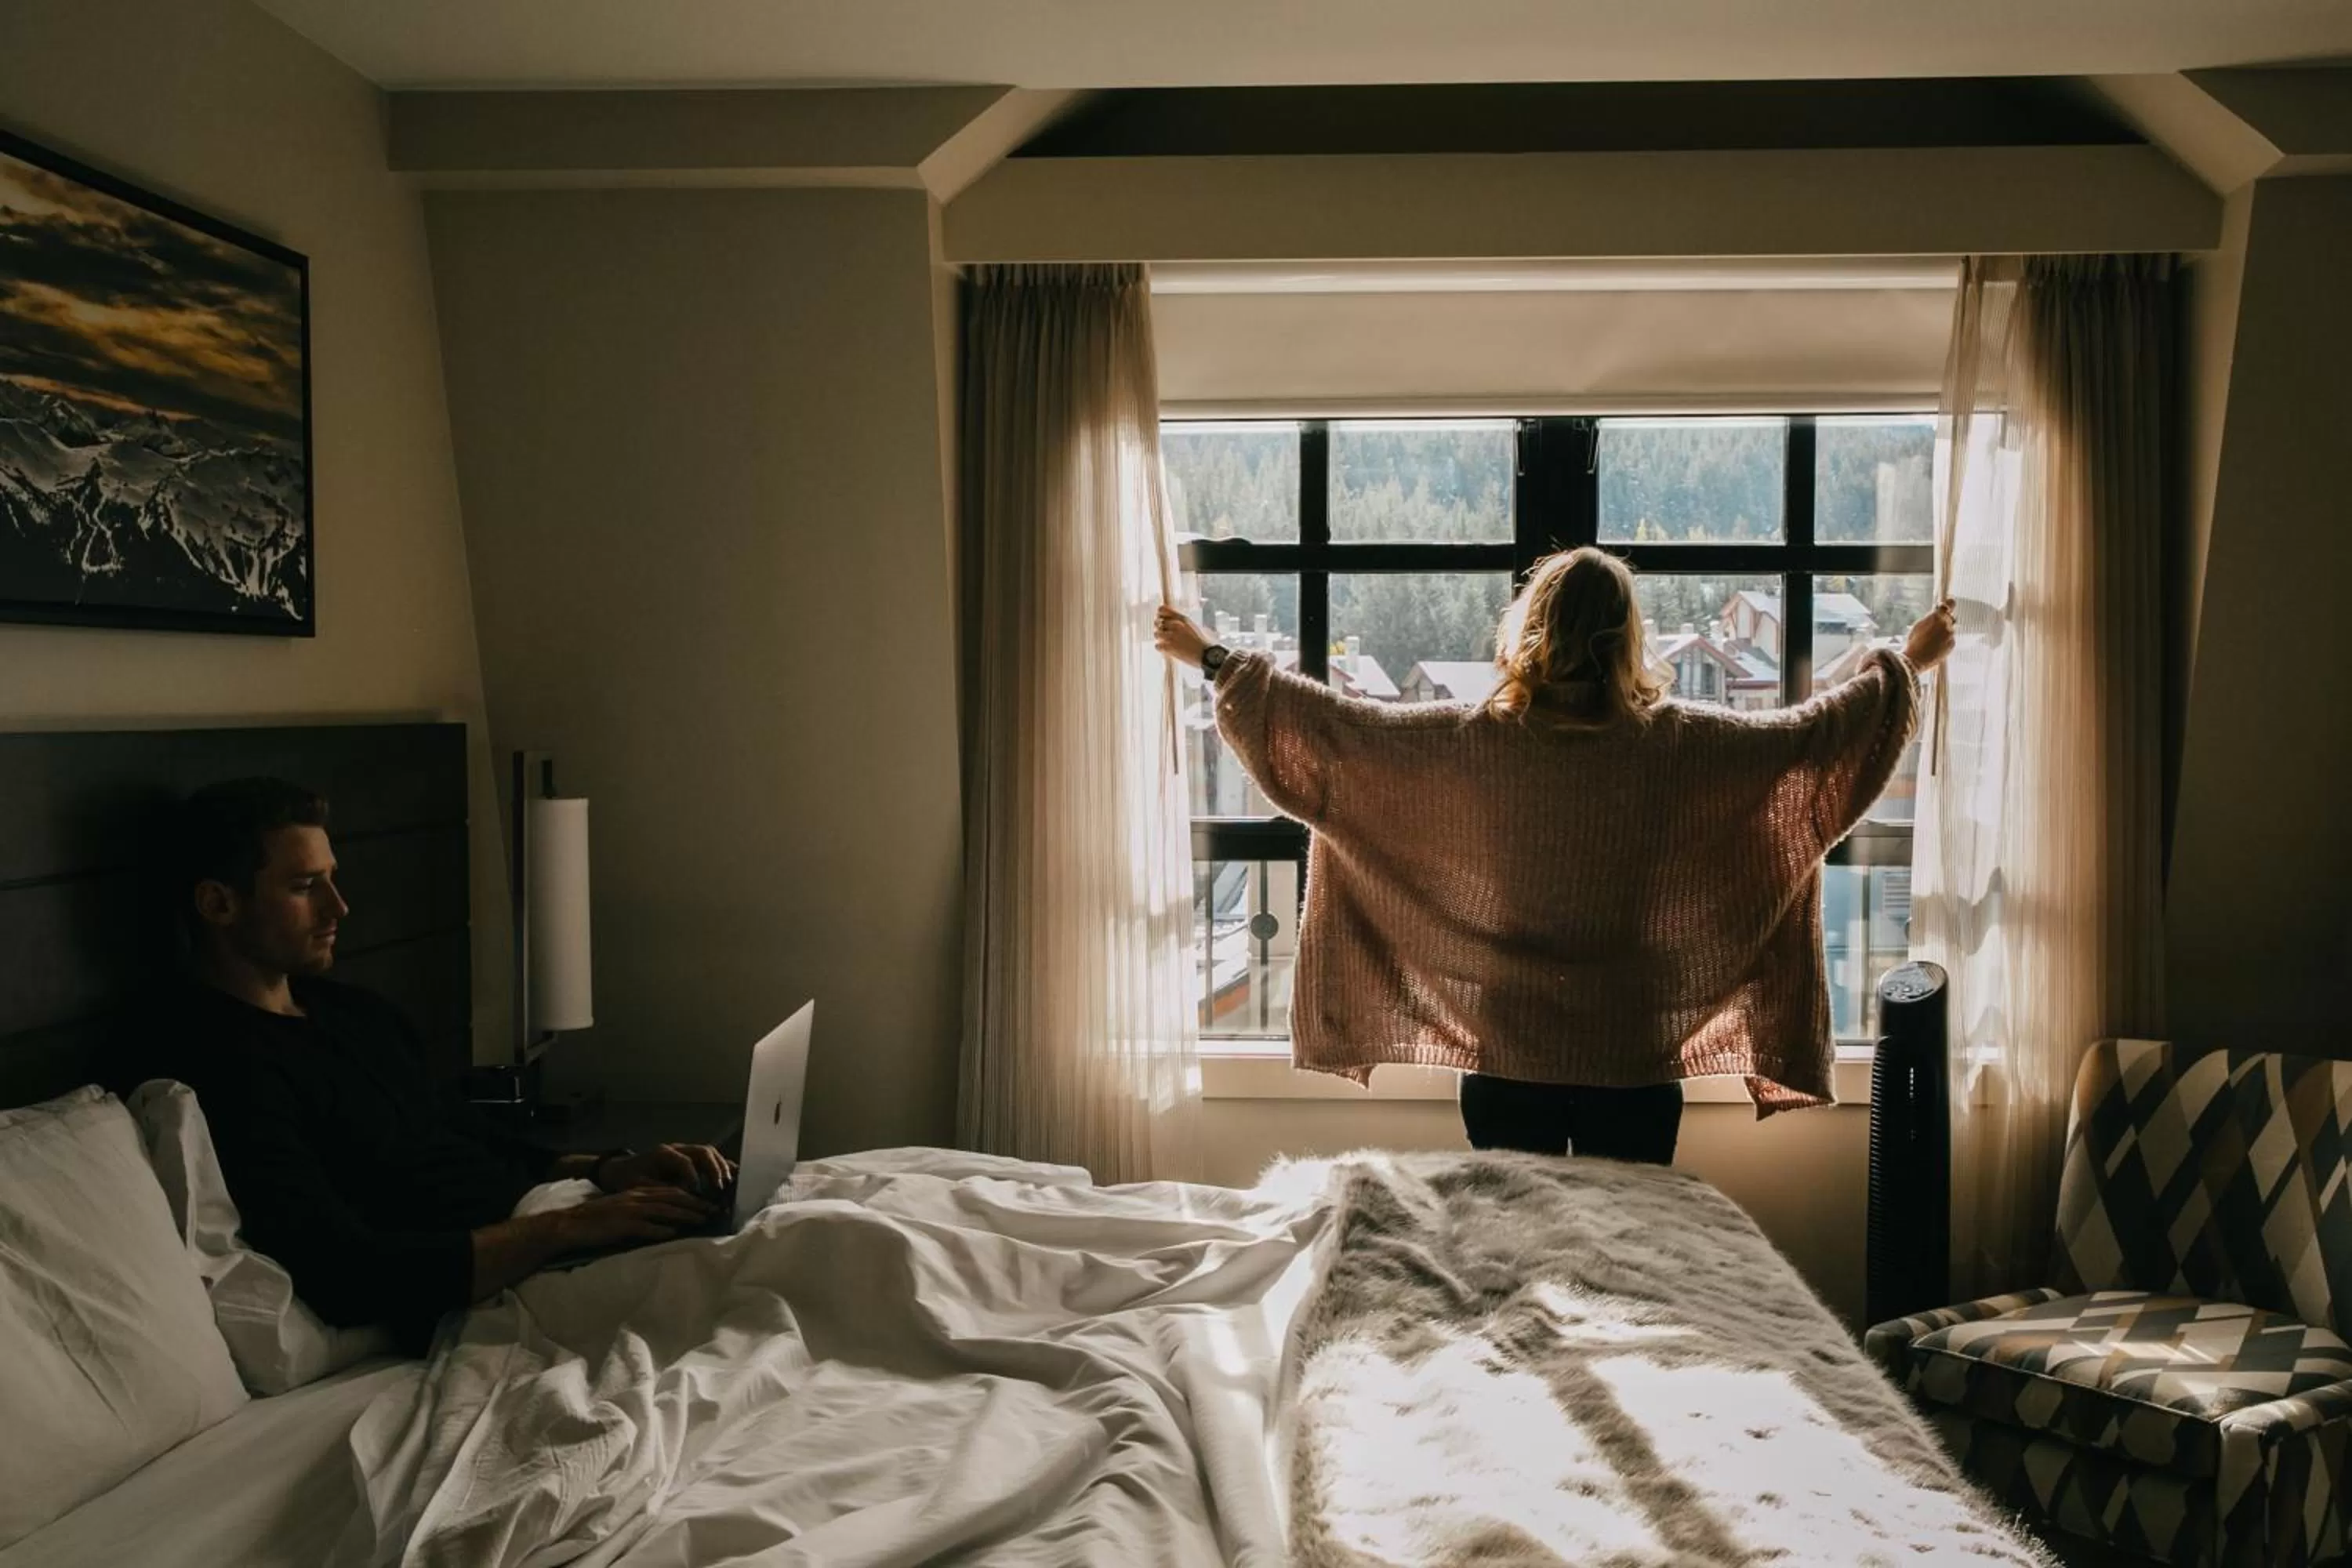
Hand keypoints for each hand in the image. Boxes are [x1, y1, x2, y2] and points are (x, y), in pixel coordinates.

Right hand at [550, 1186, 715, 1252]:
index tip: (708, 1203)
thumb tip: (667, 1223)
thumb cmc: (597, 1220)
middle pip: (672, 1198)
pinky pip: (644, 1228)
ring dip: (684, 1215)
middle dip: (695, 1204)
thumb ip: (644, 1213)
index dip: (691, 1197)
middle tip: (714, 1210)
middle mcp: (637, 1198)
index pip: (671, 1191)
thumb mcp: (623, 1209)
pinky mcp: (621, 1225)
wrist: (570, 1224)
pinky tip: (673, 1234)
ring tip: (702, 1220)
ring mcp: (629, 1211)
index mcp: (638, 1193)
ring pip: (663, 1210)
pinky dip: (660, 1231)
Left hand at [599, 1142, 734, 1196]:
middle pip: (702, 1151)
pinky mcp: (689, 1158)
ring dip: (721, 1167)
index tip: (696, 1192)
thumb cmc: (628, 1179)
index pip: (683, 1160)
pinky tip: (732, 1176)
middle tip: (720, 1187)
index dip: (692, 1176)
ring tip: (727, 1184)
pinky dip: (721, 1166)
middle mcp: (676, 1148)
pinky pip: (709, 1159)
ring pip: (709, 1153)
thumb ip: (658, 1189)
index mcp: (662, 1153)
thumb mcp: (637, 1186)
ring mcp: (684, 1151)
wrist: (620, 1169)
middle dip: (714, 1169)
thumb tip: (680, 1197)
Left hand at [1154, 604, 1212, 667]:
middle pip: (1157, 622)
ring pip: (1156, 634)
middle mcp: (1176, 625)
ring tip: (1168, 643)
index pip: (1162, 609)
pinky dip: (1161, 648)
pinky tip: (1168, 649)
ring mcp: (1171, 636)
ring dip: (1161, 638)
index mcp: (1182, 618)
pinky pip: (1157, 645)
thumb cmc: (1200, 642)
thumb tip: (1165, 618)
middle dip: (1160, 628)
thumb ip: (1179, 621)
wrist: (1205, 655)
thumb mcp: (1191, 626)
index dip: (1159, 615)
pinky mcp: (1169, 647)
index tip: (1161, 619)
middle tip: (1165, 634)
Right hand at [1903, 597, 1957, 672]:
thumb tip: (1937, 612)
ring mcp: (1950, 634)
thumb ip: (1930, 617)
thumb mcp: (1918, 625)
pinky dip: (1945, 641)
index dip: (1949, 603)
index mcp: (1936, 616)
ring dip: (1944, 633)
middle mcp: (1946, 624)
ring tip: (1932, 641)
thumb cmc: (1914, 643)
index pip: (1950, 604)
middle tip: (1935, 628)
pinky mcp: (1952, 644)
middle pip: (1950, 618)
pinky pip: (1950, 639)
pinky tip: (1935, 646)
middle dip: (1945, 621)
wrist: (1915, 659)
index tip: (1949, 603)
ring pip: (1950, 630)